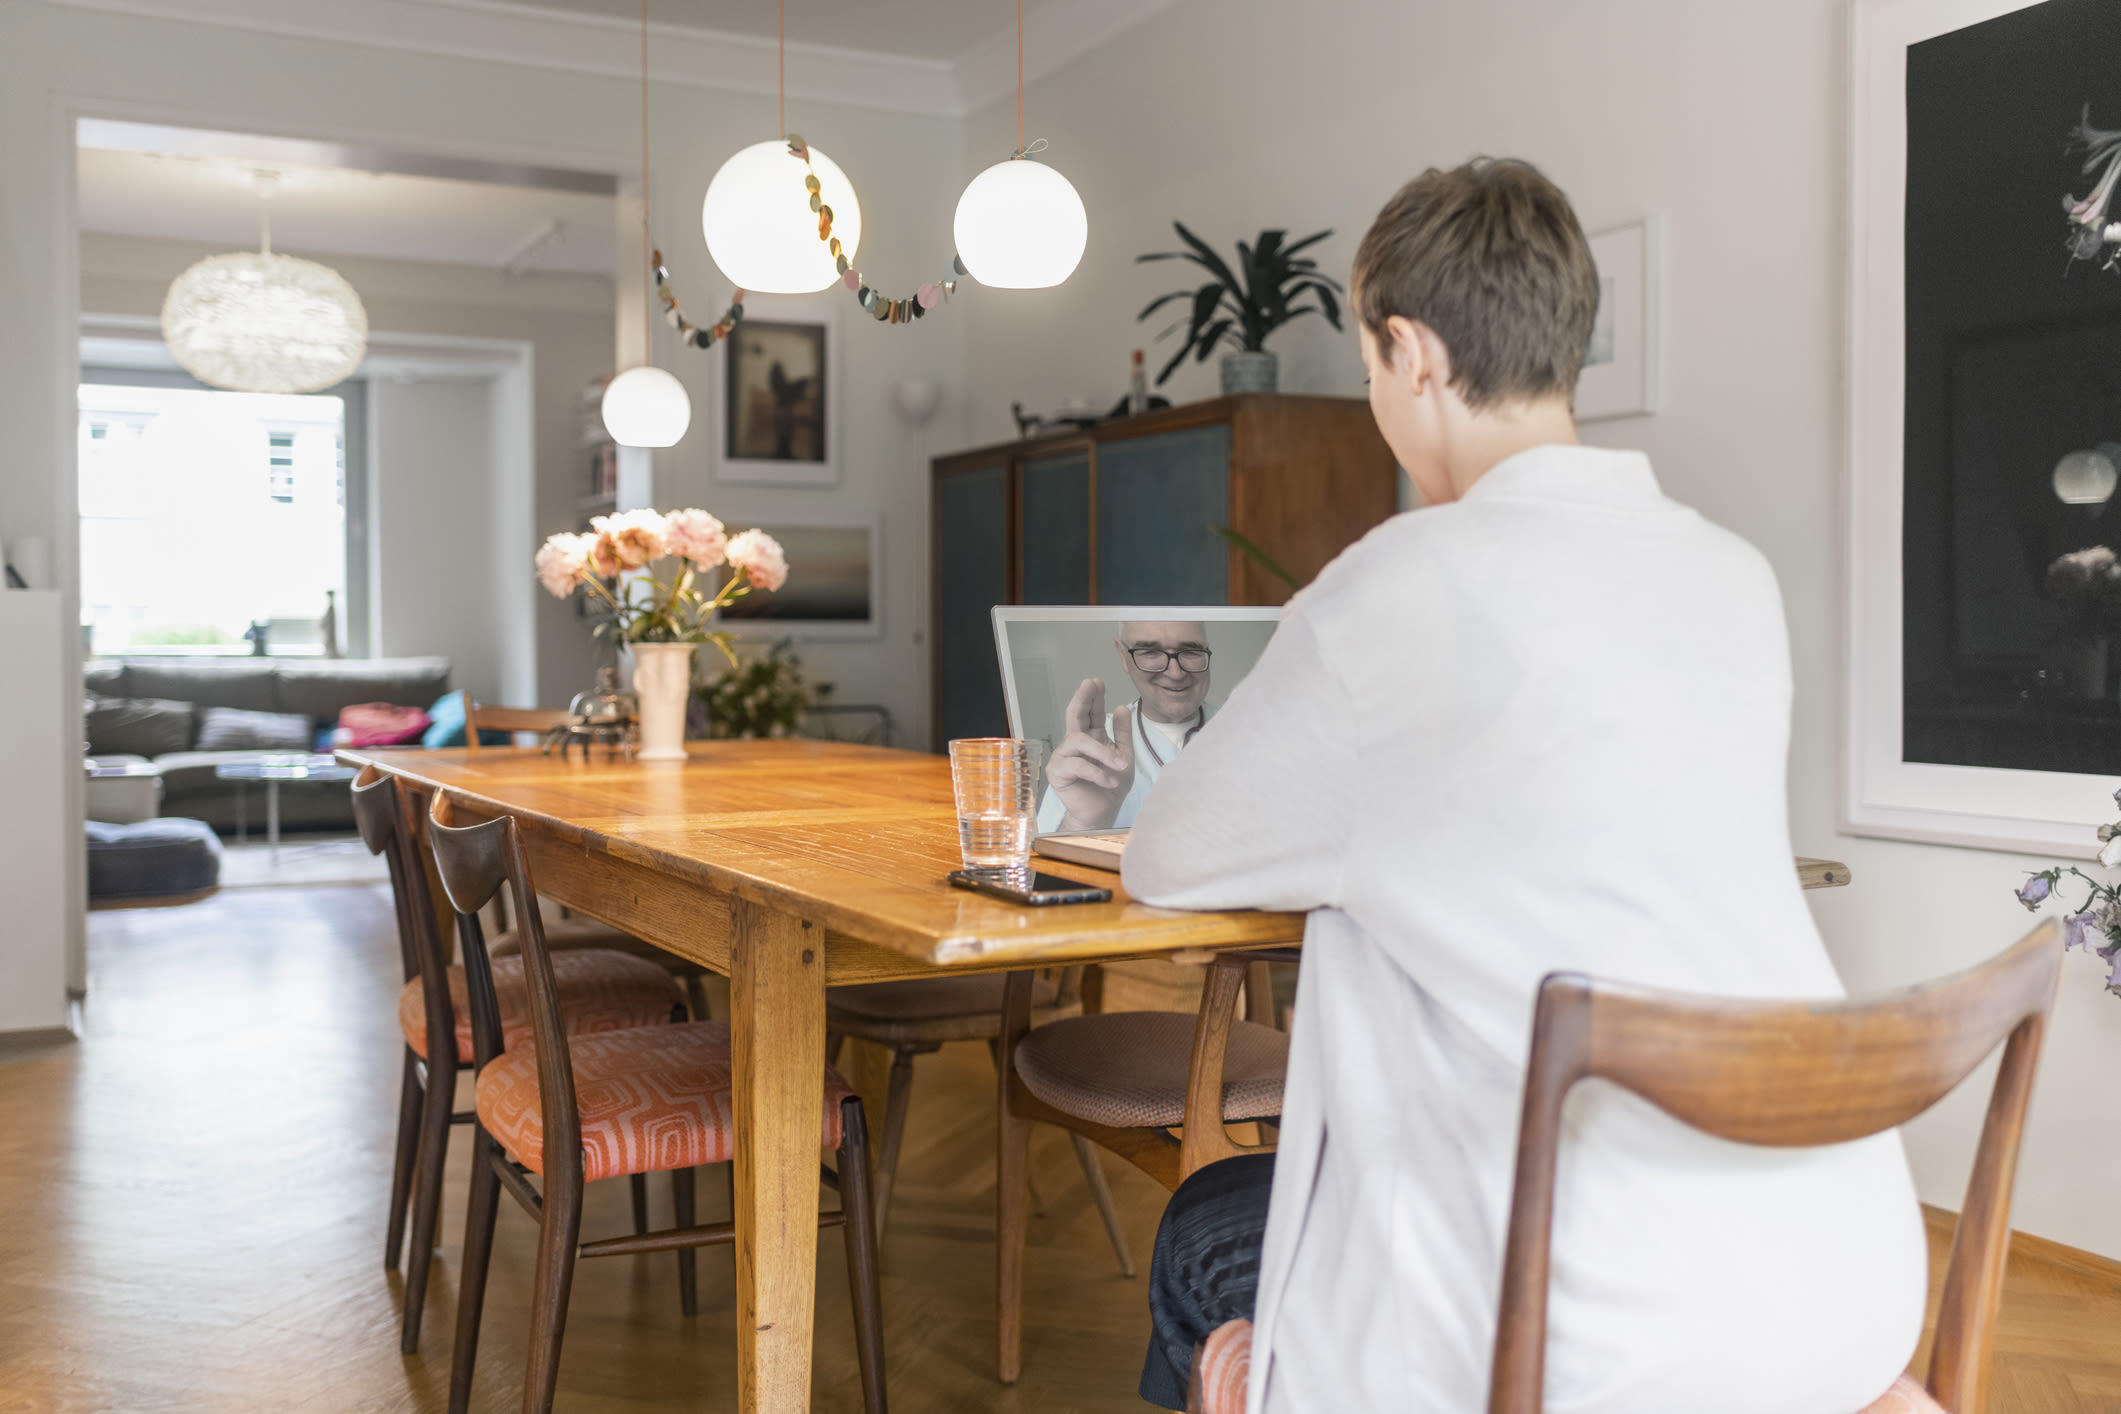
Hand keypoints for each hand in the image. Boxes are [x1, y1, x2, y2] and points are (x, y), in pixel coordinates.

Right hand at [1046, 677, 1134, 829]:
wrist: (1102, 814)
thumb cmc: (1110, 786)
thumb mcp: (1123, 757)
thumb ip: (1122, 734)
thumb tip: (1120, 707)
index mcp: (1090, 738)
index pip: (1090, 713)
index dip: (1093, 697)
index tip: (1097, 681)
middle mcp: (1074, 744)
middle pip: (1075, 716)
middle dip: (1083, 699)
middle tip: (1089, 684)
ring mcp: (1063, 757)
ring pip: (1080, 742)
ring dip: (1103, 753)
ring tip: (1121, 765)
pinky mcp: (1058, 772)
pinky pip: (1078, 765)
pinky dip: (1098, 773)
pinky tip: (1111, 781)